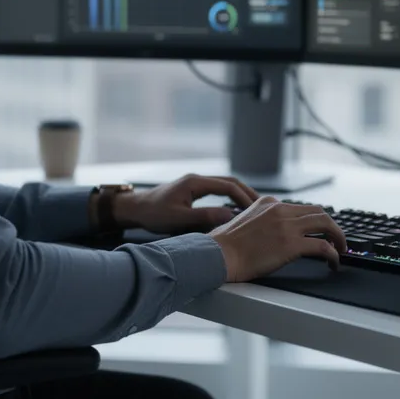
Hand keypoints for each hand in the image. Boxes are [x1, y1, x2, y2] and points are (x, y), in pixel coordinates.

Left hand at [113, 174, 260, 234]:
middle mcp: (197, 180)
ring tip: (254, 209)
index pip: (228, 186)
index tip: (256, 211)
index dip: (244, 198)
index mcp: (195, 183)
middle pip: (230, 182)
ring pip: (225, 185)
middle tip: (263, 207)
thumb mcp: (178, 219)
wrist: (136, 209)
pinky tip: (235, 210)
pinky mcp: (192, 190)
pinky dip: (230, 198)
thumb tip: (230, 217)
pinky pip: (217, 191)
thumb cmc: (154, 214)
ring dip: (240, 195)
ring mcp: (195, 184)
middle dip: (247, 193)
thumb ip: (204, 217)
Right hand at [207, 196, 347, 281]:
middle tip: (337, 239)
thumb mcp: (241, 220)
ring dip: (338, 237)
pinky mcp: (291, 244)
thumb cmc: (222, 245)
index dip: (313, 219)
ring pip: (326, 224)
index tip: (319, 230)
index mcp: (268, 203)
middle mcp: (280, 210)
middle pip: (318, 212)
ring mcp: (287, 226)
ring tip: (340, 250)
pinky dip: (333, 254)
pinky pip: (323, 246)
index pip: (300, 207)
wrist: (216, 255)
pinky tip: (333, 262)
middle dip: (331, 225)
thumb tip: (268, 232)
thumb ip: (259, 220)